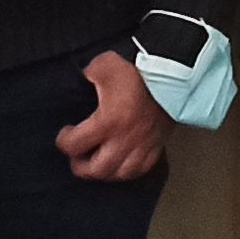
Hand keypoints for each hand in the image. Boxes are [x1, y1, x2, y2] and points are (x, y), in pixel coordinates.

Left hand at [56, 50, 170, 182]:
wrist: (175, 72)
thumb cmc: (141, 70)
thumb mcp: (105, 64)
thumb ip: (89, 74)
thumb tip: (84, 78)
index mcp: (107, 121)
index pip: (75, 145)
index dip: (64, 141)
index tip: (64, 134)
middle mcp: (124, 138)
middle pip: (97, 169)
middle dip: (81, 168)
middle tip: (77, 160)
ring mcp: (143, 144)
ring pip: (121, 173)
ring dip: (106, 173)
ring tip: (99, 167)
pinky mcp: (158, 143)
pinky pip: (143, 168)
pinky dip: (130, 171)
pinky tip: (124, 165)